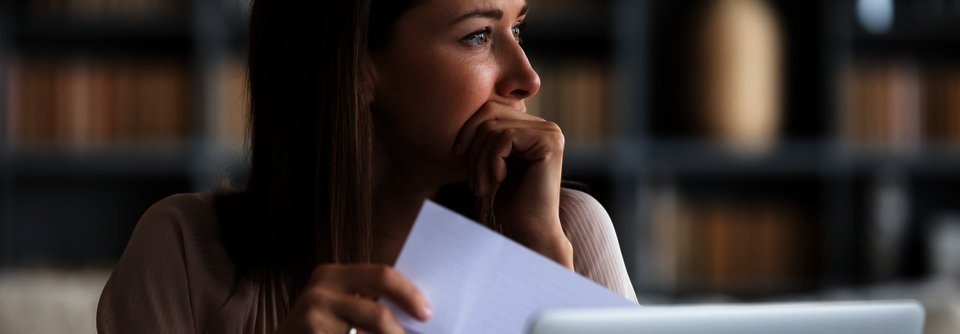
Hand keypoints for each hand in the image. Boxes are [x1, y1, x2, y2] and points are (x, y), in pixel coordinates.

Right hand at [274, 264, 430, 333]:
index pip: (382, 275)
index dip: (409, 294)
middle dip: (400, 331)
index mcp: (332, 274)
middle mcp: (320, 291)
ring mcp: (312, 317)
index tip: (426, 312)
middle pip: (378, 312)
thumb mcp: (338, 303)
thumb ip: (366, 298)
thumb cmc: (319, 325)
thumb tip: (416, 307)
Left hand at [452, 102, 572, 268]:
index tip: (458, 156)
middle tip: (471, 177)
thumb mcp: (495, 163)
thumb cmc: (511, 203)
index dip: (468, 130)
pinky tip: (498, 181)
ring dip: (479, 160)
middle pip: (490, 114)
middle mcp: (546, 126)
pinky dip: (492, 161)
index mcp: (533, 127)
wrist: (530, 230)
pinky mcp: (549, 143)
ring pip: (494, 129)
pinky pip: (504, 139)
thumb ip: (488, 137)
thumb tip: (462, 114)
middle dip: (473, 145)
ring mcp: (550, 133)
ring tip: (481, 186)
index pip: (490, 110)